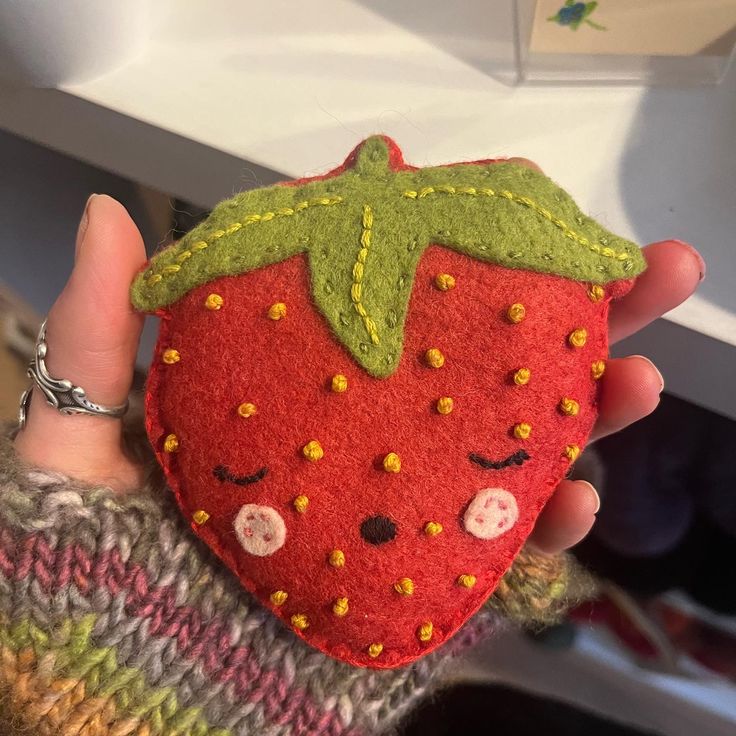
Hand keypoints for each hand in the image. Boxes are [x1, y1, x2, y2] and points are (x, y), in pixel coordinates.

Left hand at [13, 189, 703, 553]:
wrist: (132, 698)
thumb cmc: (96, 566)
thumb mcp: (84, 437)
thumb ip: (100, 333)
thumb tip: (113, 214)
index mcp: (307, 392)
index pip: (400, 309)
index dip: (464, 261)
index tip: (519, 216)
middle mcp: (367, 440)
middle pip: (481, 369)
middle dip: (574, 322)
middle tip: (649, 274)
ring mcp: (404, 511)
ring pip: (514, 452)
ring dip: (589, 414)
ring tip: (642, 374)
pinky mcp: (424, 584)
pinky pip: (501, 553)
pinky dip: (547, 528)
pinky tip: (581, 497)